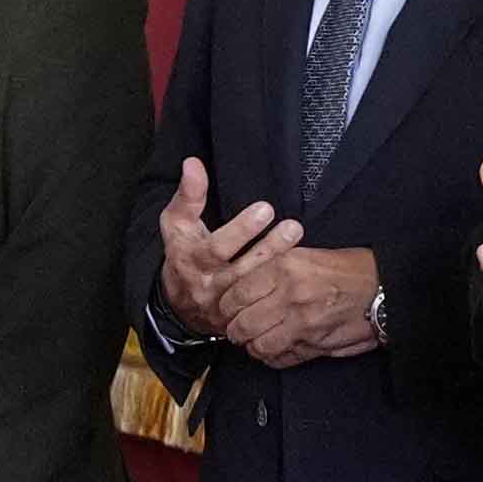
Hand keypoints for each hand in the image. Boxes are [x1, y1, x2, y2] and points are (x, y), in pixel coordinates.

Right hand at [158, 156, 293, 349]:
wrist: (182, 304)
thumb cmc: (183, 252)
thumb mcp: (177, 224)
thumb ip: (187, 195)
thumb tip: (193, 163)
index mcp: (193, 260)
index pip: (217, 246)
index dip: (241, 229)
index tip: (266, 208)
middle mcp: (211, 285)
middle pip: (243, 269)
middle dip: (270, 247)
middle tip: (294, 226)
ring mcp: (229, 305)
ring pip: (258, 287)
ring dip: (281, 263)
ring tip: (300, 238)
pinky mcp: (245, 319)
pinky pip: (267, 305)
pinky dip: (284, 288)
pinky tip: (305, 270)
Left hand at [226, 220, 384, 365]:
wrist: (383, 290)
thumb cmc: (348, 270)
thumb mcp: (306, 255)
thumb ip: (273, 268)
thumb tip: (243, 283)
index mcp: (286, 268)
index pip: (237, 293)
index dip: (226, 305)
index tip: (226, 308)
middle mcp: (291, 296)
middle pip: (242, 323)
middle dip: (235, 329)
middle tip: (236, 327)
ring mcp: (304, 324)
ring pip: (259, 345)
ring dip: (253, 345)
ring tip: (254, 339)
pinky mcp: (316, 345)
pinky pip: (281, 359)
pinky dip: (272, 357)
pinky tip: (274, 348)